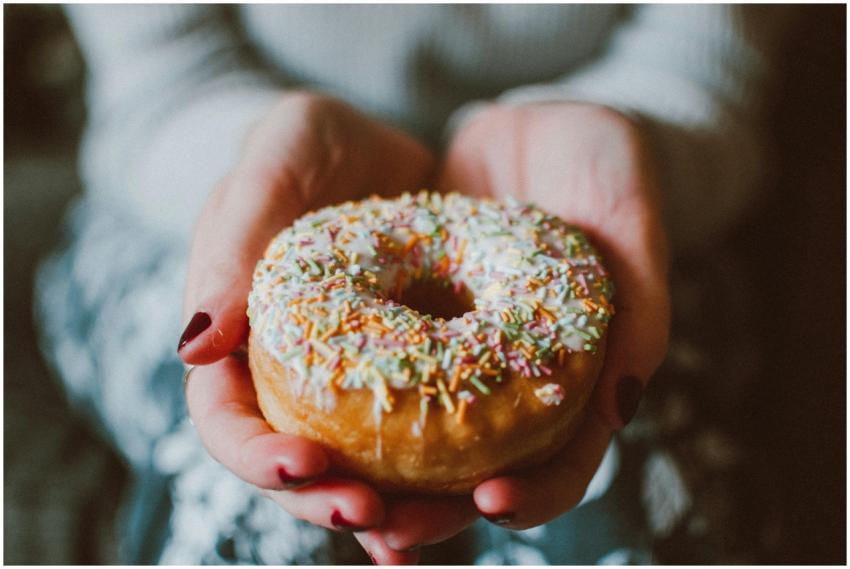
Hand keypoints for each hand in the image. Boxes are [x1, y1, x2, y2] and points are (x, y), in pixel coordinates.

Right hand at [177, 92, 434, 545]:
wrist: (378, 146)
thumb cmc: (310, 144)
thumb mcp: (273, 165)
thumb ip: (234, 243)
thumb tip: (191, 348)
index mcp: (240, 339)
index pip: (225, 418)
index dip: (254, 455)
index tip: (303, 463)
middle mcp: (292, 375)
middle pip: (293, 462)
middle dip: (323, 497)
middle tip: (371, 513)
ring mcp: (352, 383)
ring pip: (357, 466)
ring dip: (384, 509)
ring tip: (414, 535)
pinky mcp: (411, 376)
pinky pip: (420, 437)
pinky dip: (437, 476)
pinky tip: (471, 497)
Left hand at [364, 102, 670, 561]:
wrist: (541, 124)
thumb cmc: (605, 167)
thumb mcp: (632, 218)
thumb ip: (643, 306)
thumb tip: (619, 410)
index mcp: (574, 375)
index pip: (562, 461)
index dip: (534, 493)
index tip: (489, 501)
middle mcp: (511, 378)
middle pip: (477, 472)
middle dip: (433, 507)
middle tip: (384, 522)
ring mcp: (459, 355)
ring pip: (419, 440)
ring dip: (380, 476)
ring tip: (334, 490)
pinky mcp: (412, 322)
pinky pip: (379, 373)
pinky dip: (349, 407)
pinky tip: (308, 424)